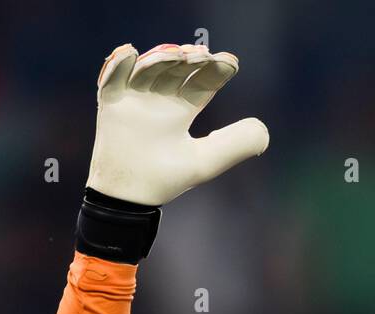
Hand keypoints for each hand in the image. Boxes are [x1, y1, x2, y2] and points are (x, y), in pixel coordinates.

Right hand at [86, 43, 269, 206]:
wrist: (130, 199)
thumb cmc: (166, 180)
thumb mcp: (206, 161)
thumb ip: (235, 145)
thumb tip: (264, 131)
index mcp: (183, 111)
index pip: (202, 82)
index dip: (217, 69)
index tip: (231, 62)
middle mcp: (160, 100)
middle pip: (177, 69)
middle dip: (190, 58)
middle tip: (202, 55)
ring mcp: (135, 99)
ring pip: (149, 68)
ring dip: (162, 57)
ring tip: (177, 55)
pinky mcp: (111, 103)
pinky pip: (112, 77)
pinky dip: (119, 63)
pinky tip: (131, 53)